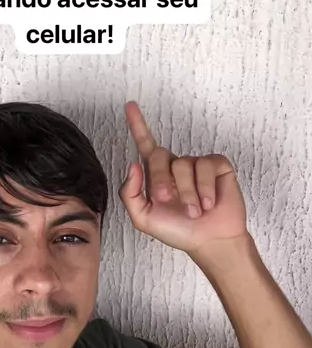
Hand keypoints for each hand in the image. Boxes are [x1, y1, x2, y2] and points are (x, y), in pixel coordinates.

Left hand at [118, 101, 247, 253]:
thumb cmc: (179, 231)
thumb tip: (133, 165)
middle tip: (168, 200)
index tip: (129, 105)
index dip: (138, 124)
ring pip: (183, 164)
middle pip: (159, 155)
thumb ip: (130, 194)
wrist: (210, 241)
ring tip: (196, 211)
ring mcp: (197, 165)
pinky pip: (206, 165)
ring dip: (188, 193)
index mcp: (157, 175)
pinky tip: (209, 203)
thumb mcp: (144, 219)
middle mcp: (176, 166)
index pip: (146, 145)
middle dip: (160, 179)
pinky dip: (205, 187)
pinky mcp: (217, 166)